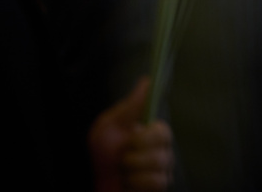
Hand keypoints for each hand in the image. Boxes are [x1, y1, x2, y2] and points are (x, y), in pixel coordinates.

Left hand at [89, 77, 174, 191]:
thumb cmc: (103, 154)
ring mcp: (163, 171)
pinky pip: (158, 182)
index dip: (149, 132)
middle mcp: (161, 151)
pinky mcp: (160, 187)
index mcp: (150, 134)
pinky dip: (138, 183)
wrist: (97, 183)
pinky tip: (128, 183)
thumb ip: (130, 107)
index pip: (163, 129)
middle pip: (165, 143)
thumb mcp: (110, 126)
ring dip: (134, 167)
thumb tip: (147, 80)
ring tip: (123, 170)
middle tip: (124, 153)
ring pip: (161, 163)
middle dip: (138, 147)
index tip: (133, 135)